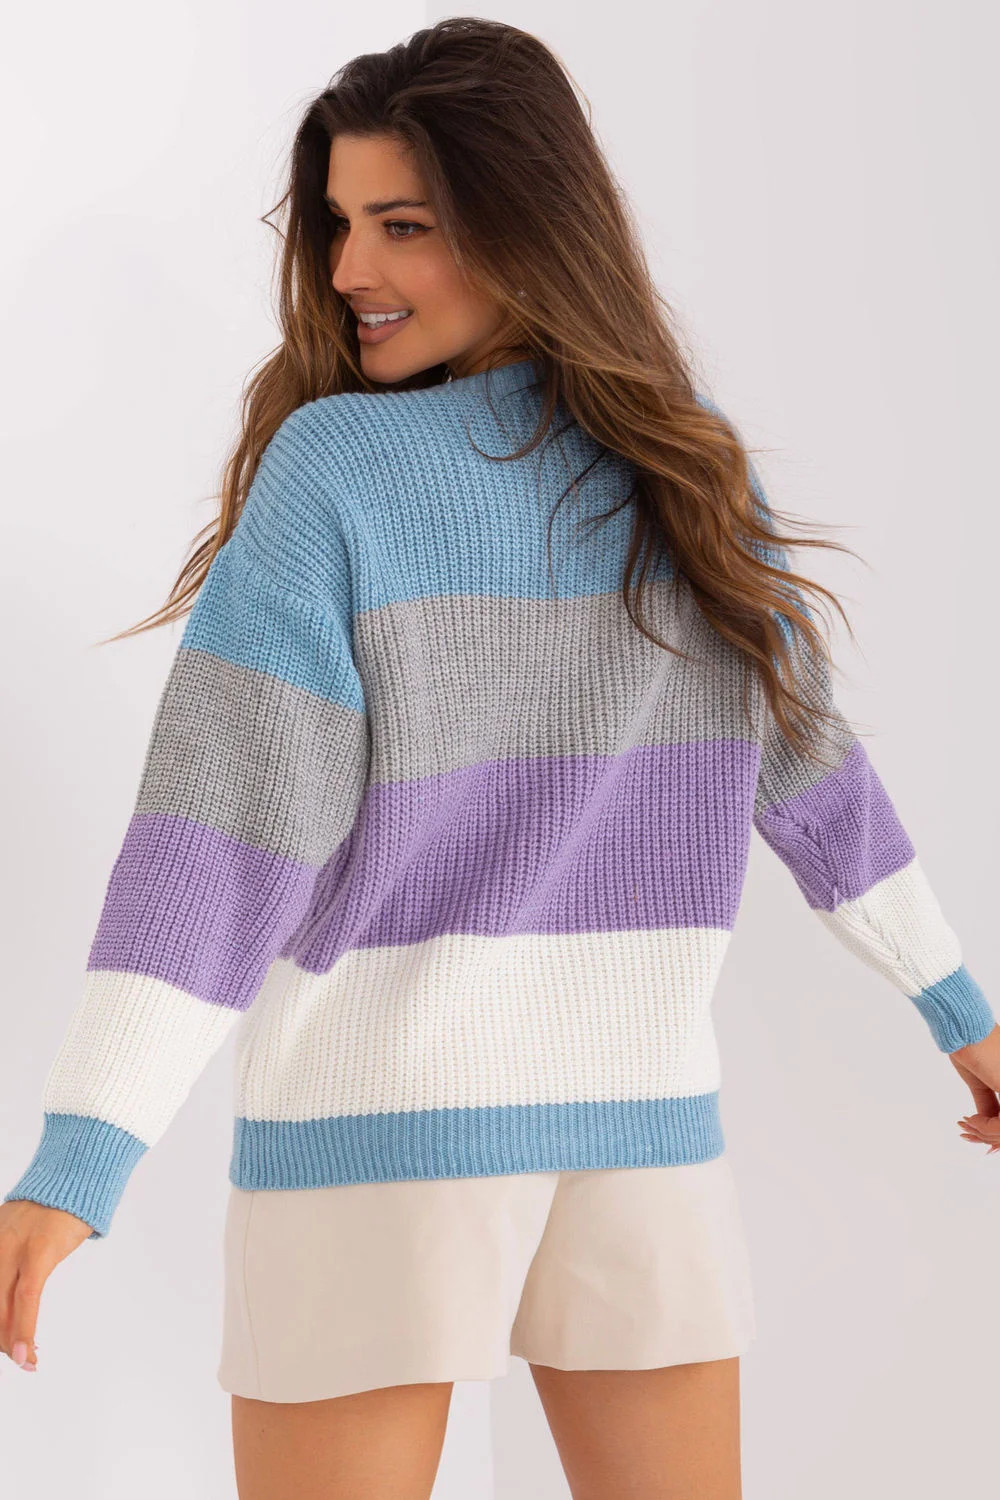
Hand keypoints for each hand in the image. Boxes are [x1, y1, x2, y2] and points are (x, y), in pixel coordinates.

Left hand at [0, 1199, 94, 1372]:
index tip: (5, 1343)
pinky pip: (27, 1300)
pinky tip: (28, 1353)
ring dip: (13, 1344)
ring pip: (2, 1310)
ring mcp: (13, 1250)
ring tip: (27, 1362)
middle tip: (17, 1357)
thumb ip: (11, 1256)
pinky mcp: (38, 1253)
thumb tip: (11, 1288)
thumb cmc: (53, 1205)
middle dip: (1, 1338)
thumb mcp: (19, 1229)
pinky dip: (25, 1331)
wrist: (76, 1176)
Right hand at [949, 1024, 999, 1153]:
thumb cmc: (972, 1045)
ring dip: (985, 1132)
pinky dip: (985, 1127)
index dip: (994, 1131)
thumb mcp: (983, 1080)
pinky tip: (971, 1119)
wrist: (965, 1028)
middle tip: (968, 1132)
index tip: (975, 1129)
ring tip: (968, 1124)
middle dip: (988, 1135)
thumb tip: (989, 1121)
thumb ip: (989, 1102)